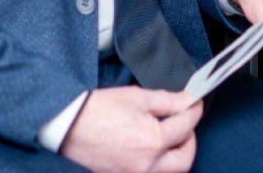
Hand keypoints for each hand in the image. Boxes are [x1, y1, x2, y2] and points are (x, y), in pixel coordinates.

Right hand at [61, 86, 200, 172]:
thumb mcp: (135, 97)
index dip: (193, 111)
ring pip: (170, 171)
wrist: (67, 126)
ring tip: (170, 138)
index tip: (195, 104)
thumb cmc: (97, 109)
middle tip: (186, 125)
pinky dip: (158, 163)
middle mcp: (148, 164)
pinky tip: (152, 148)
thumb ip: (166, 101)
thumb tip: (186, 101)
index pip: (185, 126)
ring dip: (176, 155)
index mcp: (153, 141)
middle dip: (190, 140)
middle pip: (185, 159)